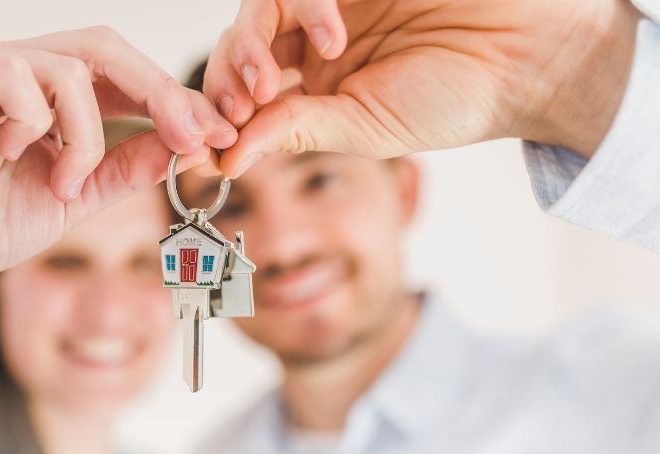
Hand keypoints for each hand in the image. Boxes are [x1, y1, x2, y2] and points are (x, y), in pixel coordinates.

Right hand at [0, 27, 236, 295]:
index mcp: (39, 92)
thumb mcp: (75, 196)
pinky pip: (13, 74)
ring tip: (64, 184)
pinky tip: (12, 157)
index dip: (168, 98)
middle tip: (192, 136)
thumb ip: (123, 166)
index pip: (115, 72)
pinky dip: (34, 123)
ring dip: (86, 135)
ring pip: (66, 66)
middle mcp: (7, 67)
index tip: (213, 135)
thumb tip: (183, 142)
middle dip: (157, 93)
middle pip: (101, 47)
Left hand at [203, 0, 640, 175]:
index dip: (217, 117)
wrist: (525, 55)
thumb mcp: (364, 129)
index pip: (245, 98)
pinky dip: (303, 6)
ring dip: (250, 46)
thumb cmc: (454, 99)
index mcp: (315, 92)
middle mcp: (314, 47)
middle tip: (238, 109)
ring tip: (269, 82)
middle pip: (239, 50)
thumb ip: (295, 132)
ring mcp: (330, 6)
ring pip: (258, 11)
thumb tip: (226, 160)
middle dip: (224, 82)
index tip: (206, 146)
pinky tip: (332, 37)